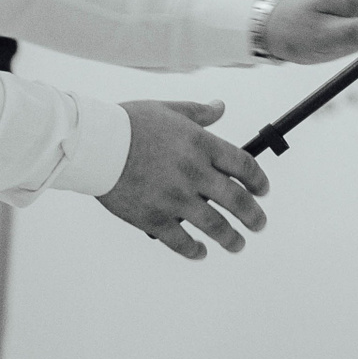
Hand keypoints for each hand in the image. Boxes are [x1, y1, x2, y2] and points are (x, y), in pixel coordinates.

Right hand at [97, 99, 268, 259]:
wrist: (94, 144)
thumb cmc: (128, 124)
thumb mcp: (170, 109)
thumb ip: (199, 113)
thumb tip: (220, 107)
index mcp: (202, 145)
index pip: (244, 165)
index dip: (258, 180)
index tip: (262, 190)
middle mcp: (194, 173)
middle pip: (236, 199)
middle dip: (252, 215)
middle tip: (259, 223)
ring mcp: (174, 197)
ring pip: (213, 224)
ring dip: (230, 238)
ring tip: (238, 244)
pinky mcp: (152, 217)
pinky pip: (179, 240)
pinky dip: (192, 249)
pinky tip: (200, 252)